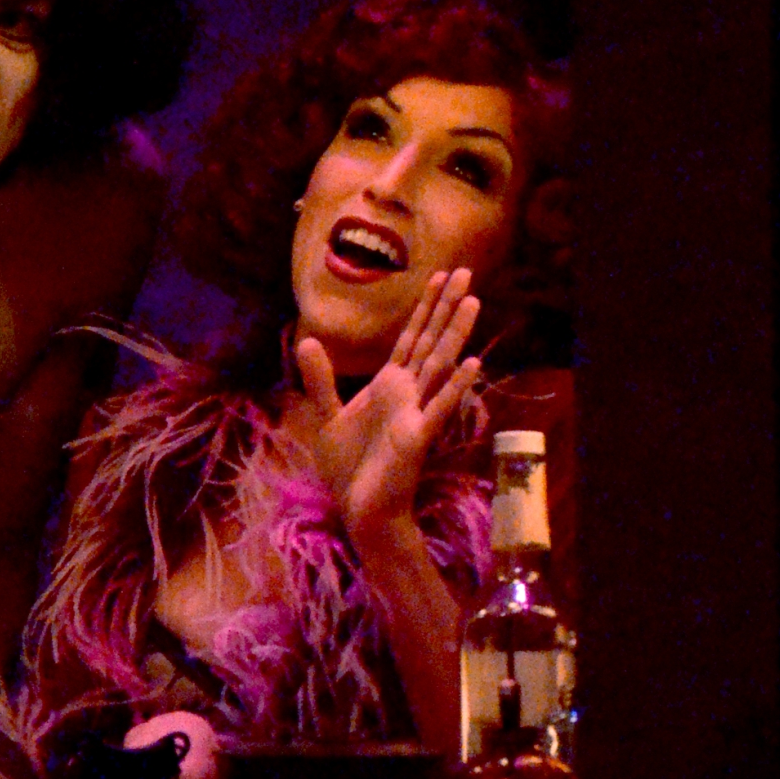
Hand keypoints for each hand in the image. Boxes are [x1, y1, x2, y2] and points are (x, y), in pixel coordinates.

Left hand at [292, 268, 482, 545]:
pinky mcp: (417, 437)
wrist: (360, 507)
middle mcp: (408, 393)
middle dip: (446, 306)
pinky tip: (473, 364)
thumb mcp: (326, 415)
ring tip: (473, 302)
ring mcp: (416, 412)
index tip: (439, 276)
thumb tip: (307, 339)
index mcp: (389, 385)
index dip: (425, 307)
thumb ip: (321, 378)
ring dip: (456, 334)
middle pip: (431, 341)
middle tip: (467, 271)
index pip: (411, 337)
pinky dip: (456, 386)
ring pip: (440, 365)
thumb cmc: (350, 466)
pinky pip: (440, 407)